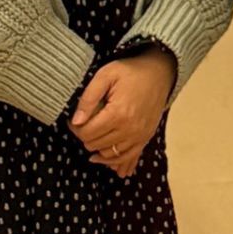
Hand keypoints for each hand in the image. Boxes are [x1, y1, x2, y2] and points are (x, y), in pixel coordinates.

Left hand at [70, 49, 175, 178]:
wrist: (159, 73)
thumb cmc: (130, 72)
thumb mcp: (105, 76)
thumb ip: (88, 99)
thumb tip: (75, 121)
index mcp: (118, 114)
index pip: (86, 133)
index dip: (75, 128)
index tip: (74, 119)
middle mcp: (130, 129)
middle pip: (95, 145)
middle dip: (85, 136)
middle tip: (84, 123)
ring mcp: (139, 135)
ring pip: (109, 154)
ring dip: (97, 148)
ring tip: (92, 136)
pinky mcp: (146, 137)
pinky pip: (128, 157)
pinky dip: (115, 161)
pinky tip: (103, 158)